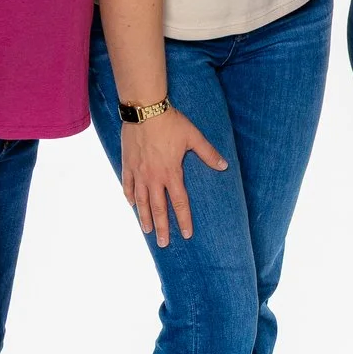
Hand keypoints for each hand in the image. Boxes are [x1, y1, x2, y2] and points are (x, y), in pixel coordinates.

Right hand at [121, 108, 226, 246]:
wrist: (144, 110)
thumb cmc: (171, 122)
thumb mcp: (193, 137)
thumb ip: (208, 153)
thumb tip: (224, 166)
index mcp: (172, 173)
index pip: (180, 202)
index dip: (184, 220)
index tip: (187, 234)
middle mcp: (154, 177)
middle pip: (158, 208)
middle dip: (162, 227)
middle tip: (163, 243)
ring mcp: (139, 172)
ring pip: (141, 201)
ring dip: (144, 217)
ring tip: (147, 231)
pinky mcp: (127, 164)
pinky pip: (128, 185)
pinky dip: (130, 196)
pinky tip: (131, 204)